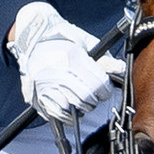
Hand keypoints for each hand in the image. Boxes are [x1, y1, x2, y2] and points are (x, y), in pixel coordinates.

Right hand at [8, 0, 114, 129]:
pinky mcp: (36, 94)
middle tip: (94, 96)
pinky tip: (70, 107)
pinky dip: (66, 115)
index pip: (97, 83)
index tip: (105, 91)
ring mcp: (44, 85)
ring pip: (71, 108)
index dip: (106, 90)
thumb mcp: (85, 42)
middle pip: (85, 98)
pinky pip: (56, 114)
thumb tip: (121, 70)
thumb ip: (104, 58)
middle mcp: (56, 71)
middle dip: (94, 100)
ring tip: (81, 100)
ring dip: (81, 108)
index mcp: (71, 56)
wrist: (32, 37)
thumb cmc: (61, 38)